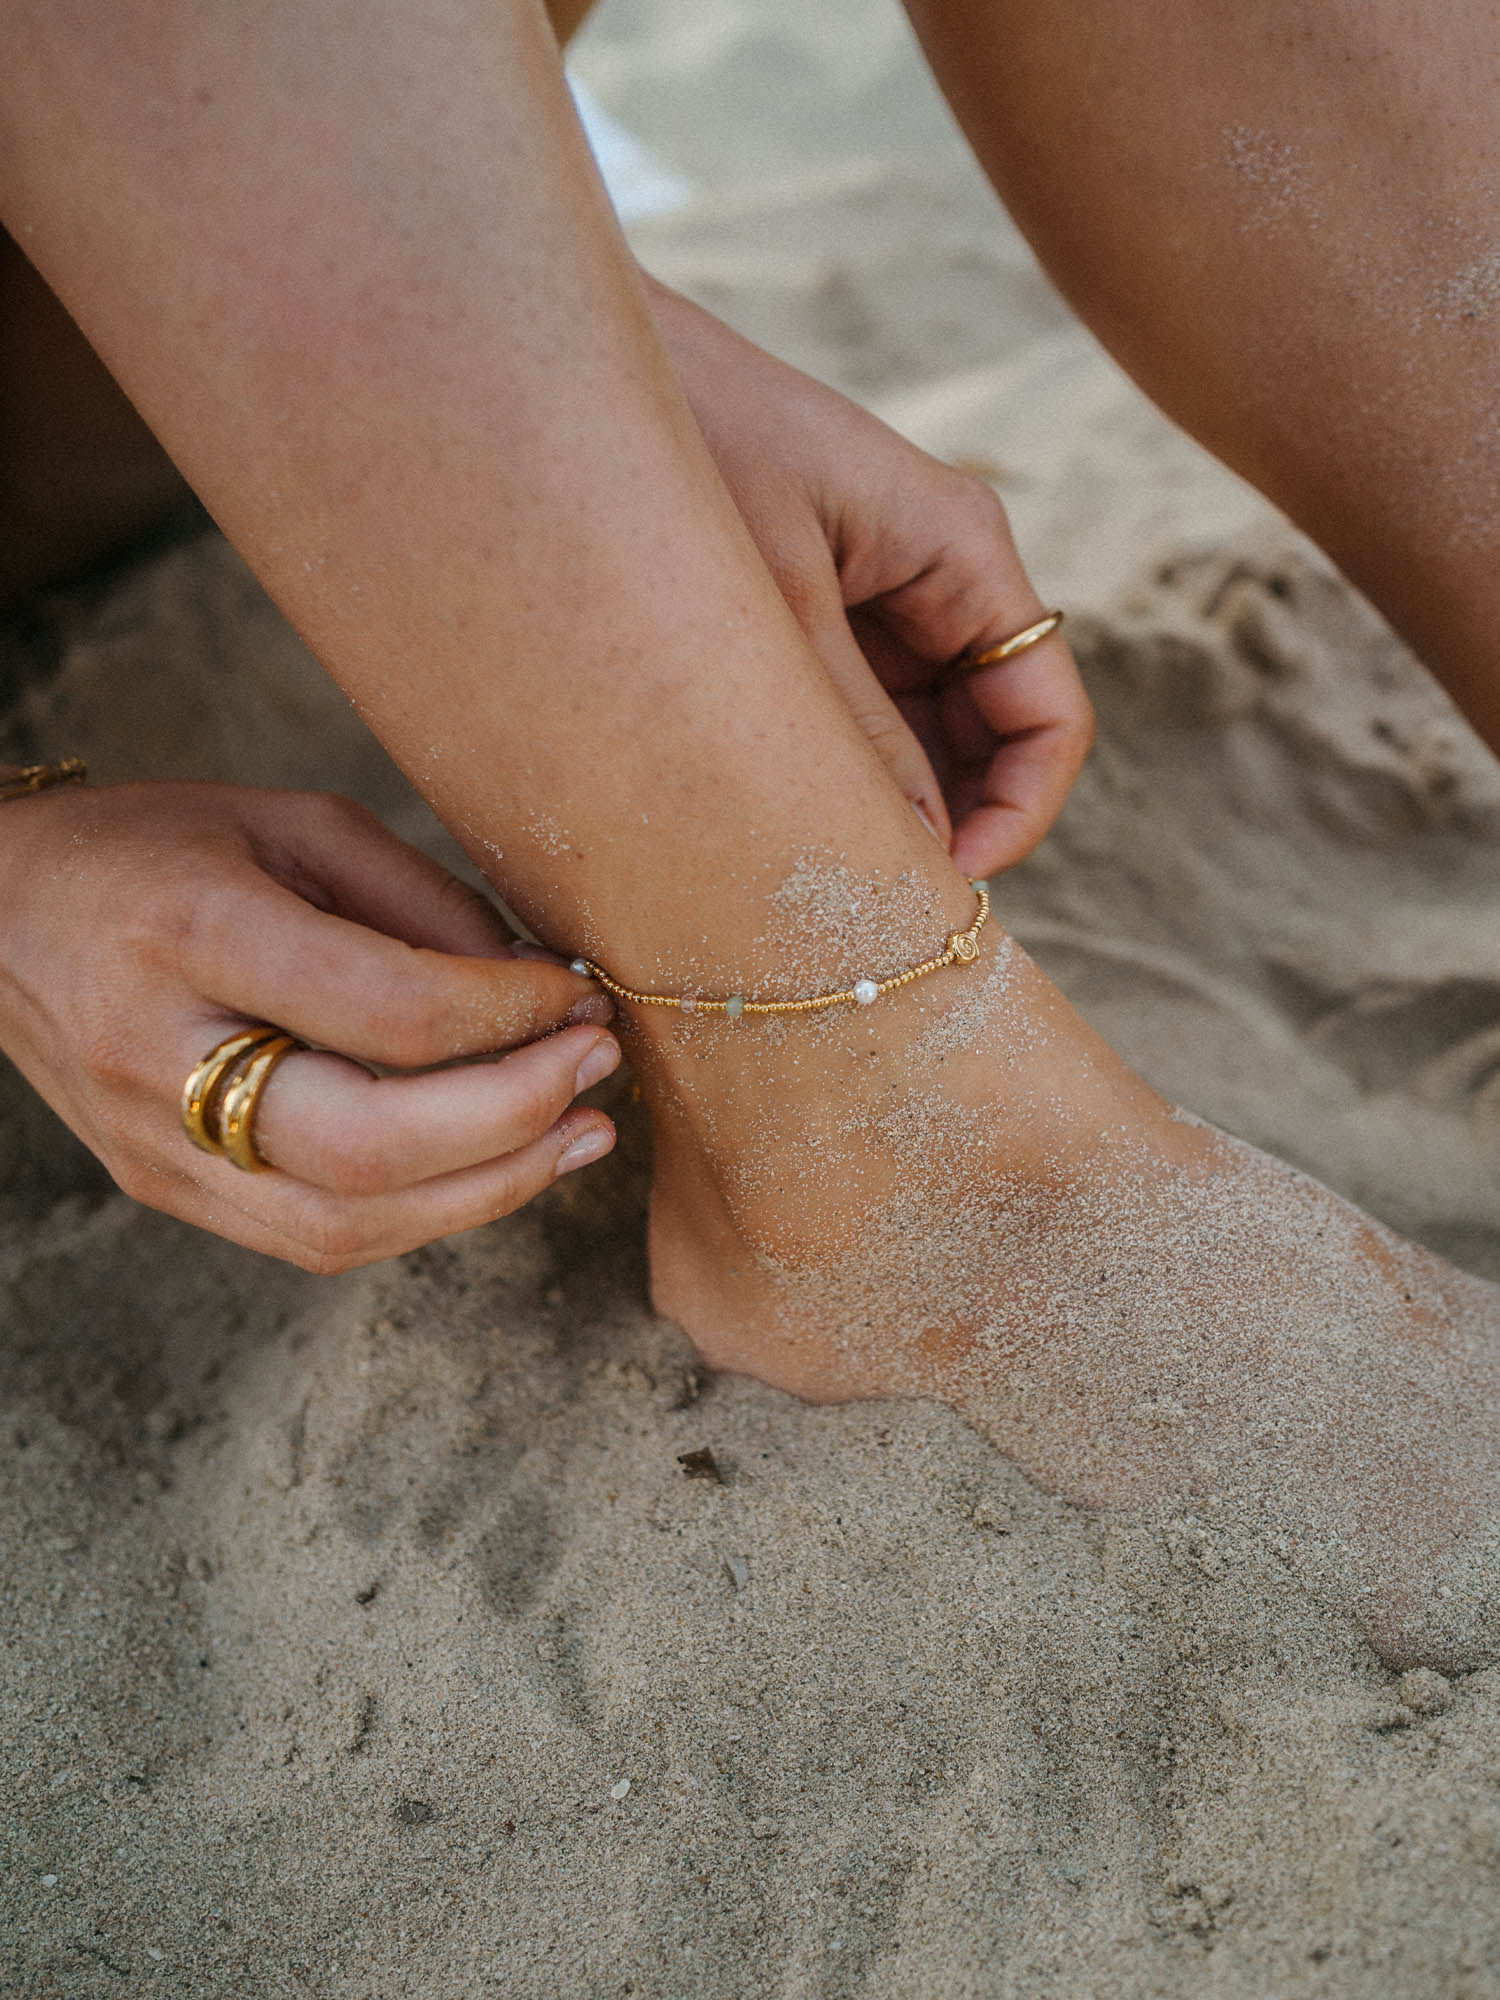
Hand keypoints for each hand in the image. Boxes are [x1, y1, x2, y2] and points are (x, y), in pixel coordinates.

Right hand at [0, 782, 619, 1270]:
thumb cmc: (158, 848)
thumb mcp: (295, 824)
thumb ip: (423, 904)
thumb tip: (545, 991)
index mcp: (191, 931)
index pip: (386, 1011)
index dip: (507, 1016)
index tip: (578, 995)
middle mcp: (160, 1055)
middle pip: (366, 1149)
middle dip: (512, 1121)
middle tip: (598, 1071)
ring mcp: (150, 1144)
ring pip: (346, 1225)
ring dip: (489, 1191)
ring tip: (582, 1136)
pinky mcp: (160, 1191)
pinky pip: (315, 1238)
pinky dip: (426, 1213)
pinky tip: (499, 1166)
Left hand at [647, 275, 1093, 875]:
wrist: (568, 367)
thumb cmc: (682, 441)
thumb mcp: (771, 603)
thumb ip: (850, 730)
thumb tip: (909, 853)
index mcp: (958, 549)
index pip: (1047, 713)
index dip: (1019, 814)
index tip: (941, 891)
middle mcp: (938, 576)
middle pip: (993, 738)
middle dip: (952, 823)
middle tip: (870, 902)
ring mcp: (880, 597)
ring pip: (926, 738)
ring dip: (891, 804)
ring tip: (817, 867)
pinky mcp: (819, 613)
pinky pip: (861, 714)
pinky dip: (839, 771)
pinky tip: (784, 816)